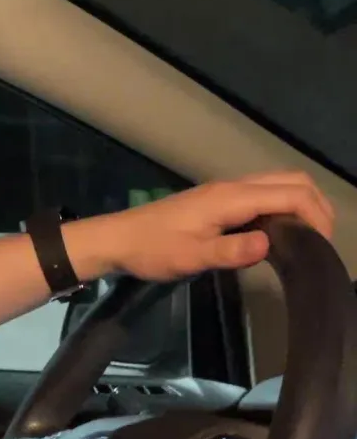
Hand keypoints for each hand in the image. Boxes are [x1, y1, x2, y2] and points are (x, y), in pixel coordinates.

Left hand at [70, 171, 334, 281]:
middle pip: (292, 181)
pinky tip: (277, 237)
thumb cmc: (151, 250)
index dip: (316, 216)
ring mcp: (224, 192)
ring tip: (306, 241)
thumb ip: (231, 251)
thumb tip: (270, 246)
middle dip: (316, 206)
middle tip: (321, 242)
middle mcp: (232, 187)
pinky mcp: (217, 202)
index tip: (322, 247)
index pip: (291, 194)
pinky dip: (281, 209)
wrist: (116, 240)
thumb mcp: (191, 257)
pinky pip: (262, 196)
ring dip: (300, 206)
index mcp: (230, 197)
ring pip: (278, 186)